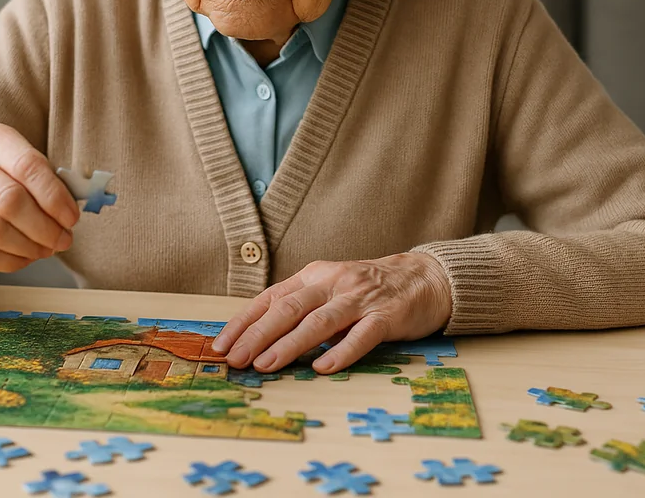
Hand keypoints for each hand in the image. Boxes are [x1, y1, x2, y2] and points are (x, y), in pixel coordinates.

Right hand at [0, 122, 79, 273]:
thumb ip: (47, 183)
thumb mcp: (21, 171)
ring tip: (46, 250)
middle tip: (63, 240)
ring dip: (29, 246)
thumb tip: (72, 210)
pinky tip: (24, 257)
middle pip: (10, 199)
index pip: (27, 164)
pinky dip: (9, 260)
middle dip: (44, 226)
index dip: (54, 196)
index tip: (72, 218)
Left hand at [211, 253, 451, 373]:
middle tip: (236, 359)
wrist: (423, 277)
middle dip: (258, 335)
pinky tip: (322, 367)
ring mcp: (359, 299)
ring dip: (289, 344)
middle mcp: (332, 282)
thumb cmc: (367, 290)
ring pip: (319, 322)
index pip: (270, 299)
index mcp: (313, 275)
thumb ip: (300, 309)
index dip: (243, 322)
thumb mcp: (328, 290)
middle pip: (288, 309)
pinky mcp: (386, 316)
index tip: (222, 346)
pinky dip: (341, 352)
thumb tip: (257, 339)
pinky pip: (361, 336)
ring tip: (266, 365)